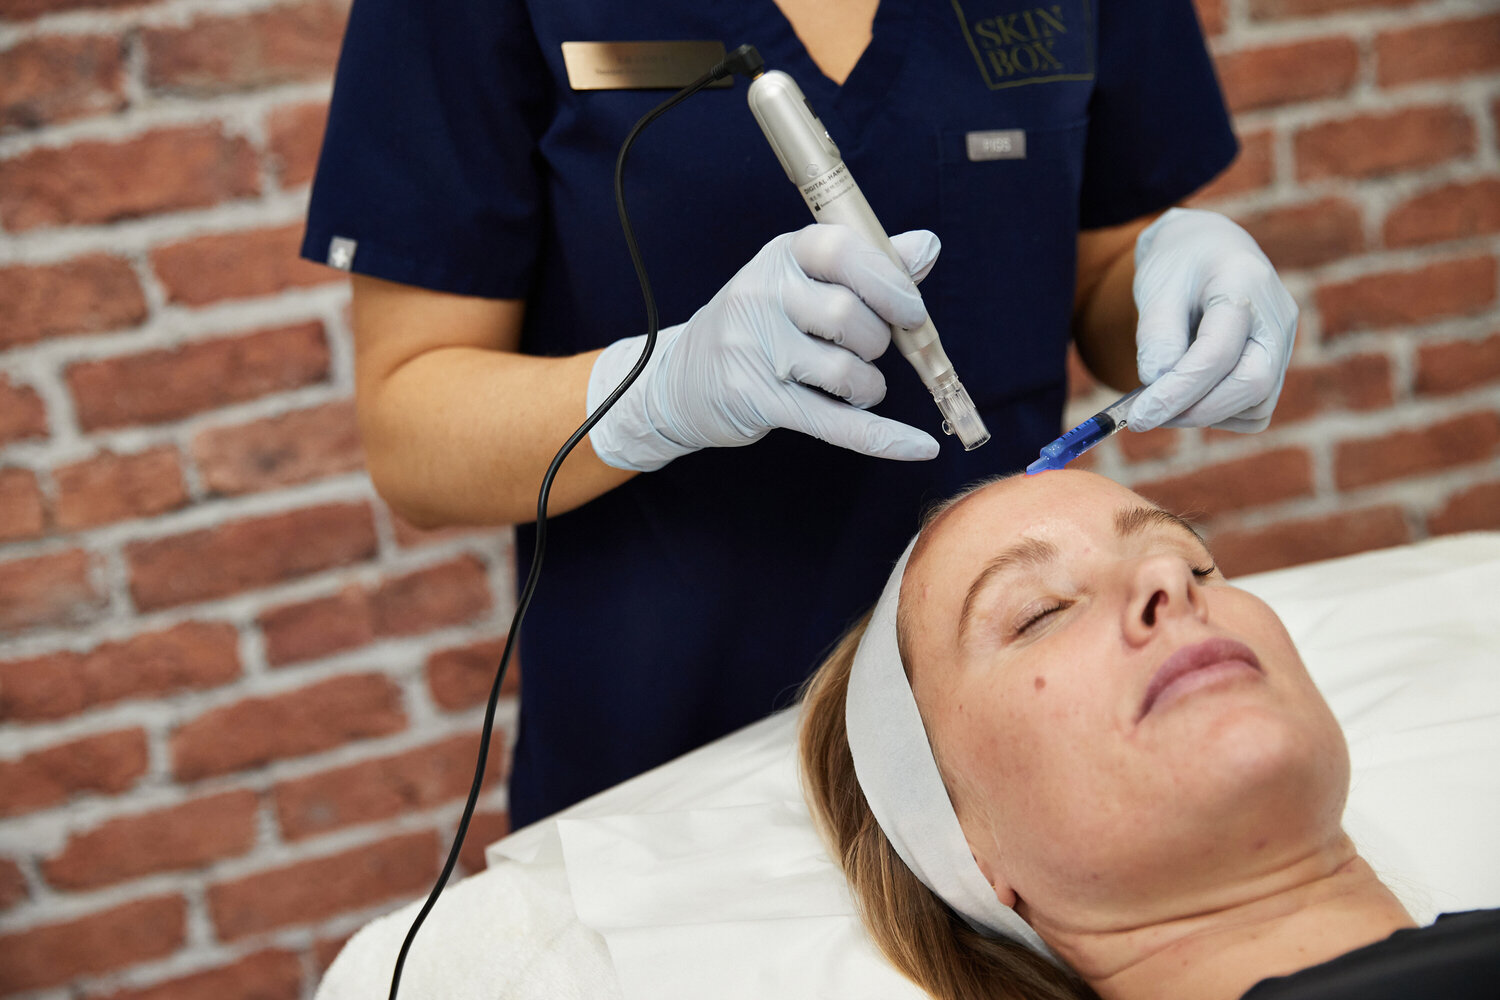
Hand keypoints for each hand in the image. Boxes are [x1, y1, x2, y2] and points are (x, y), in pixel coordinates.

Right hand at [587, 225, 942, 470]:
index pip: (840, 250)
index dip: (888, 279)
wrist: (681, 380)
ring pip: (845, 372)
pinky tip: (918, 446)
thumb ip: (867, 263)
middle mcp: (762, 295)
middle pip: (849, 317)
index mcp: (782, 257)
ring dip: (868, 388)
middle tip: (864, 351)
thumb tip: (927, 246)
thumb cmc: (760, 325)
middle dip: (877, 343)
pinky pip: (835, 423)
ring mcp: (754, 350)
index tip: (911, 309)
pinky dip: (884, 437)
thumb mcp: (802, 280)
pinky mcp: (756, 400)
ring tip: (853, 387)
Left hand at [1128, 208, 1298, 432]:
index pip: (1218, 353)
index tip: (1139, 416)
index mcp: (1245, 283)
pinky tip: (1192, 393)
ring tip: (1166, 395)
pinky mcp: (1279, 362)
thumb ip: (1157, 335)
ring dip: (1207, 414)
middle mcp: (1277, 315)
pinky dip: (1222, 413)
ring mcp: (1284, 341)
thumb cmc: (1179, 264)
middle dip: (1196, 410)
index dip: (1177, 392)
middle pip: (1252, 384)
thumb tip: (1156, 384)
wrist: (1207, 248)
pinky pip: (1256, 409)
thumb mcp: (1156, 287)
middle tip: (1147, 414)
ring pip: (1257, 405)